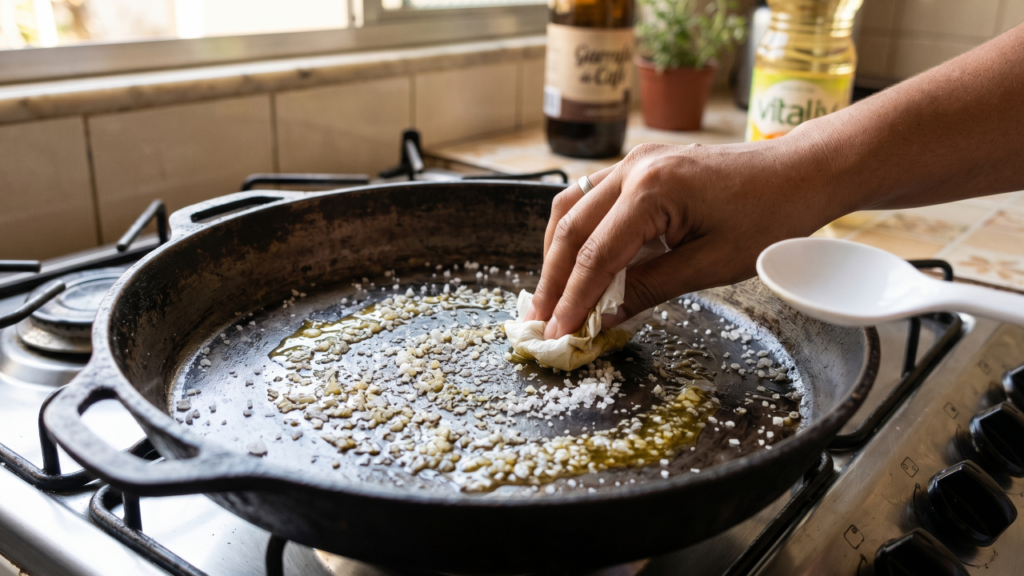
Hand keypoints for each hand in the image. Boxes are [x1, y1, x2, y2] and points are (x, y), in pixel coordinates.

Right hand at [523, 139, 853, 338]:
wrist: (800, 173)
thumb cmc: (769, 217)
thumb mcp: (711, 265)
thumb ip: (650, 288)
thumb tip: (604, 317)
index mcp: (653, 190)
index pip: (596, 255)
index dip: (574, 300)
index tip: (558, 333)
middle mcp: (634, 168)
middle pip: (571, 228)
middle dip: (553, 279)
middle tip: (540, 320)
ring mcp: (634, 161)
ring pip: (571, 207)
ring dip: (556, 252)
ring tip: (550, 294)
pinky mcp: (641, 165)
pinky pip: (590, 197)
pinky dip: (576, 231)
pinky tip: (575, 260)